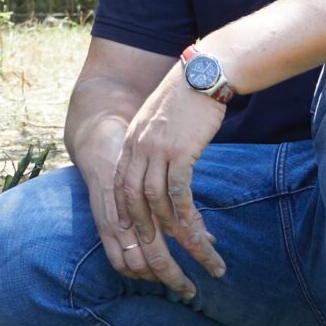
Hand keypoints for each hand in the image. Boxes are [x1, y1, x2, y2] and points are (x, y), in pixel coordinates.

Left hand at [96, 73, 228, 300]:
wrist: (205, 72)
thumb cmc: (188, 96)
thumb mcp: (160, 120)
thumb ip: (153, 142)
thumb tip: (160, 163)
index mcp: (130, 141)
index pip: (120, 185)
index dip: (125, 212)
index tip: (131, 233)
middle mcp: (137, 148)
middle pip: (133, 200)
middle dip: (143, 231)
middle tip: (154, 253)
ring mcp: (156, 150)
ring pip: (156, 202)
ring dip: (170, 231)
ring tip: (184, 250)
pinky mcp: (180, 152)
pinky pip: (179, 192)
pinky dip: (185, 215)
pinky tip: (195, 232)